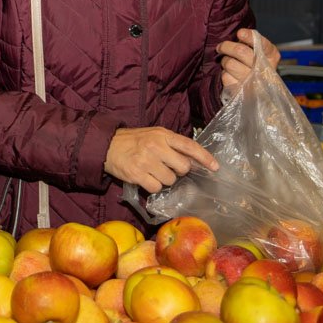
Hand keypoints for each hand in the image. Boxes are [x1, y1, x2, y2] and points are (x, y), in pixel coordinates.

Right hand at [103, 127, 217, 193]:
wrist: (107, 145)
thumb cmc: (134, 141)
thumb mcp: (154, 136)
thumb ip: (172, 145)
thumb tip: (193, 161)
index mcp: (163, 135)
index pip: (189, 146)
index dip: (204, 157)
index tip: (215, 167)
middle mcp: (156, 146)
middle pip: (183, 167)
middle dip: (178, 171)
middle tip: (166, 167)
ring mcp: (147, 160)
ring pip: (170, 180)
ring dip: (164, 179)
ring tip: (152, 171)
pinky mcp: (137, 174)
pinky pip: (156, 187)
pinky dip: (153, 186)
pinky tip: (145, 177)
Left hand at [217, 28, 280, 87]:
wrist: (259, 92)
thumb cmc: (256, 66)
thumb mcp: (260, 52)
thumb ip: (252, 42)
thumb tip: (238, 34)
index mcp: (272, 56)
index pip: (262, 44)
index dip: (250, 37)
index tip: (240, 33)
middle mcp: (264, 69)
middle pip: (240, 51)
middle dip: (227, 46)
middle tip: (221, 46)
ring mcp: (253, 82)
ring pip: (230, 63)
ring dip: (225, 61)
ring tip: (229, 62)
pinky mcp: (242, 91)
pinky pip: (225, 76)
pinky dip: (225, 73)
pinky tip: (231, 75)